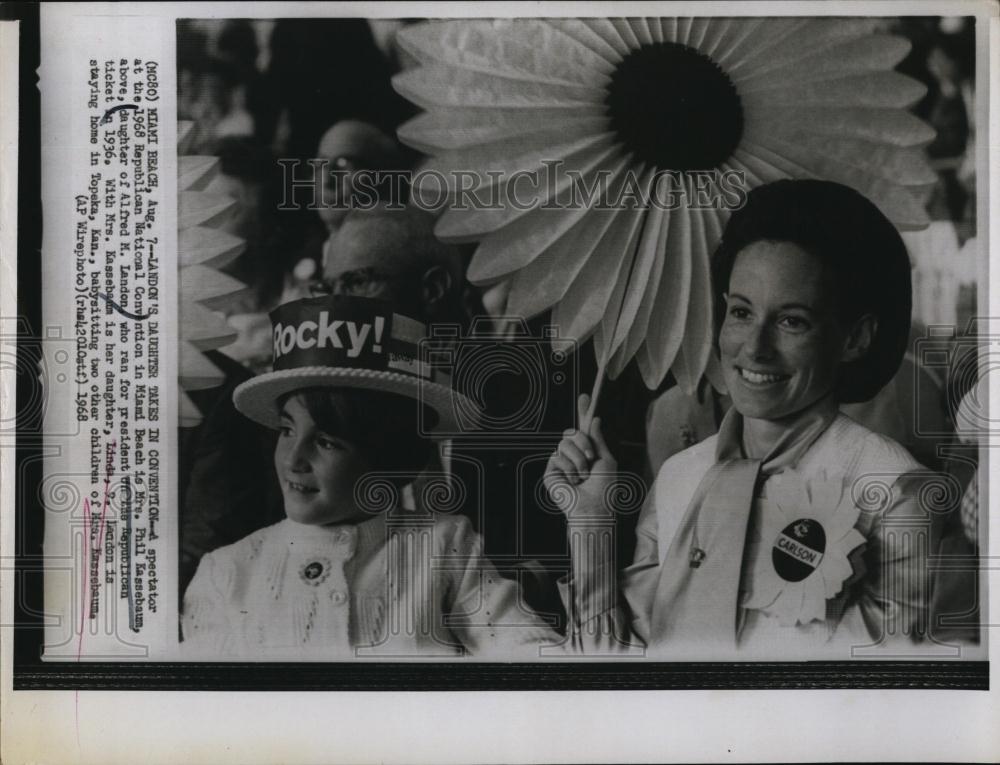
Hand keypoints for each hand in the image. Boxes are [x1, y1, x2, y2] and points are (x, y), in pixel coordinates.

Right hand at [544, 394, 617, 518]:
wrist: (593, 507)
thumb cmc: (603, 489)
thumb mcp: (606, 459)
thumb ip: (598, 439)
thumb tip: (594, 419)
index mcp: (587, 451)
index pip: (582, 428)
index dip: (582, 411)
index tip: (586, 396)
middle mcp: (572, 455)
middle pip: (571, 432)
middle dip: (583, 442)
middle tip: (590, 457)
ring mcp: (560, 463)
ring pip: (564, 443)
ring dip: (579, 460)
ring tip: (582, 476)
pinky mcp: (550, 472)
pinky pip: (557, 456)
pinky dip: (569, 468)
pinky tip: (572, 481)